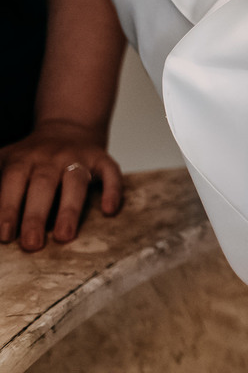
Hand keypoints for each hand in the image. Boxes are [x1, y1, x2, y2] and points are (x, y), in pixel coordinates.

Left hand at [0, 121, 122, 250]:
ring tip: (64, 236)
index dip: (8, 208)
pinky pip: (111, 173)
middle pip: (43, 184)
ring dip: (69, 209)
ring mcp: (79, 157)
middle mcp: (52, 156)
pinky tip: (109, 210)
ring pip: (75, 182)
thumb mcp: (6, 161)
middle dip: (36, 215)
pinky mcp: (102, 159)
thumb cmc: (33, 158)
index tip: (5, 236)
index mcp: (24, 158)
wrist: (67, 128)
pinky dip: (112, 190)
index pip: (13, 182)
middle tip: (32, 244)